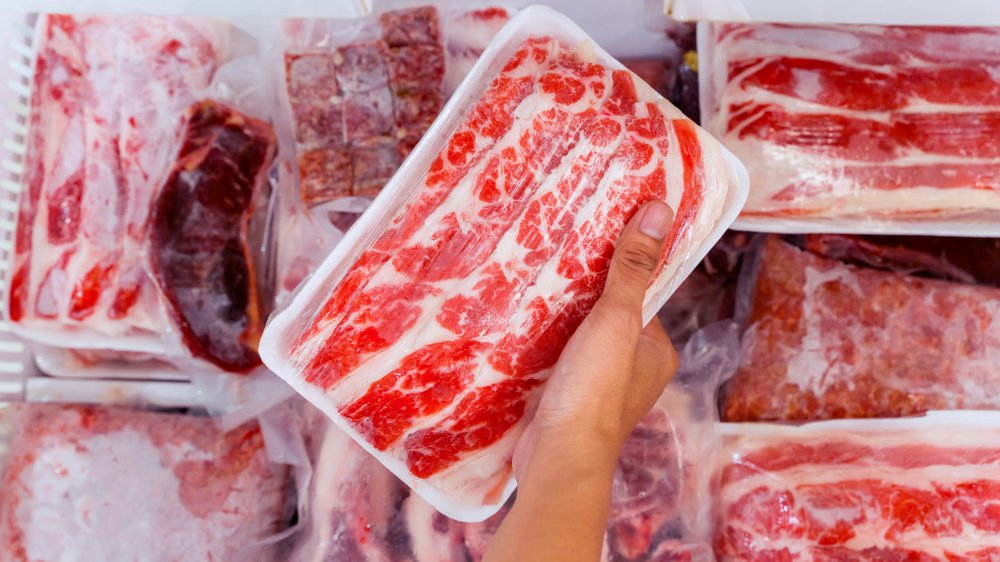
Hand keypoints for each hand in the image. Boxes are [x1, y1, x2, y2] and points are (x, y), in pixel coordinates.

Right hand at [513, 200, 679, 482]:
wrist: (557, 456)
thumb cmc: (595, 390)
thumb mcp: (617, 318)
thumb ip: (634, 268)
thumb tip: (660, 210)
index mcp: (657, 352)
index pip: (641, 296)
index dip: (618, 268)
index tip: (591, 239)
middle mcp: (633, 370)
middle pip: (607, 315)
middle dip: (582, 292)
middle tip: (552, 255)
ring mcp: (598, 387)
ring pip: (578, 337)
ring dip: (557, 316)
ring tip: (530, 280)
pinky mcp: (566, 398)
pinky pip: (556, 357)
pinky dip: (541, 341)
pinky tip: (518, 321)